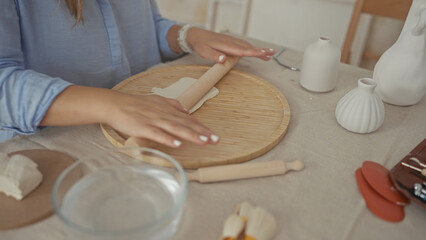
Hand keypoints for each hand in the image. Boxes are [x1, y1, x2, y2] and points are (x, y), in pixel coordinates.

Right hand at [41, 86, 217, 147]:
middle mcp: (164, 115)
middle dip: (202, 133)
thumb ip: (173, 105)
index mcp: (169, 110)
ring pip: (175, 129)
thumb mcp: (157, 101)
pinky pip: (157, 134)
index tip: (214, 135)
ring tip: (204, 142)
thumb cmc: (136, 104)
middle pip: (186, 125)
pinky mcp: (143, 128)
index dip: (202, 128)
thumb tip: (187, 111)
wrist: (116, 104)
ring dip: (190, 135)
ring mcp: (154, 121)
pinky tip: (177, 144)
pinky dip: (167, 138)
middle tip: (216, 141)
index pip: (189, 120)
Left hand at [186, 27, 274, 62]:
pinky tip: (256, 52)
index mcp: (227, 46)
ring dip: (258, 50)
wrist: (196, 35)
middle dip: (261, 50)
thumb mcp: (204, 52)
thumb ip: (214, 56)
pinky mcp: (231, 42)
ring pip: (248, 46)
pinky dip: (252, 48)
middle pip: (249, 47)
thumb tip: (223, 60)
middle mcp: (231, 42)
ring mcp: (232, 41)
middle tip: (272, 53)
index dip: (254, 52)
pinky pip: (244, 46)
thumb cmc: (200, 44)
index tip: (263, 53)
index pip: (243, 50)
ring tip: (268, 55)